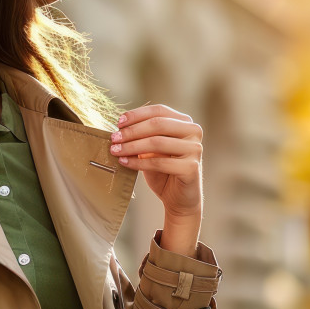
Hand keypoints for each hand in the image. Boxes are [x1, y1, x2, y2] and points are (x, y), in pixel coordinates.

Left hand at [109, 104, 203, 222]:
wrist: (178, 198)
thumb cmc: (162, 170)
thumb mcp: (151, 148)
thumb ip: (142, 134)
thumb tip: (119, 126)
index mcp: (185, 122)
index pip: (159, 110)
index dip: (137, 114)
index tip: (118, 122)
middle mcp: (194, 132)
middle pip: (158, 124)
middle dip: (132, 131)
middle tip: (114, 138)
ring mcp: (195, 149)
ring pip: (157, 142)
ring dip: (131, 146)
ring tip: (115, 150)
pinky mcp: (192, 168)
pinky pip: (159, 162)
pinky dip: (138, 162)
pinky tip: (124, 163)